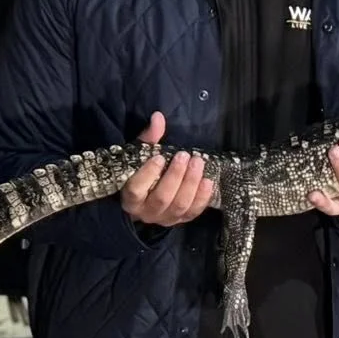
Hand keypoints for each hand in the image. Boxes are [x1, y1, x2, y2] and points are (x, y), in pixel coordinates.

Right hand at [121, 111, 215, 226]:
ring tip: (198, 163)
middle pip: (162, 197)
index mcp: (130, 198)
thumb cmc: (140, 173)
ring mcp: (164, 218)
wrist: (146, 198)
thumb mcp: (140, 156)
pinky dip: (202, 197)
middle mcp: (146, 212)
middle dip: (176, 176)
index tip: (160, 157)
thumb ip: (149, 139)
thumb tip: (158, 117)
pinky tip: (208, 181)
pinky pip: (193, 212)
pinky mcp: (180, 220)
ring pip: (180, 205)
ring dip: (191, 183)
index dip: (148, 175)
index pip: (136, 189)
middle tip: (185, 156)